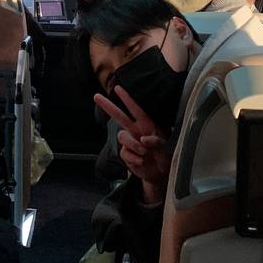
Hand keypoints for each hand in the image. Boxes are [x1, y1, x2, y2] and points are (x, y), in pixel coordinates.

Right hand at [94, 86, 171, 202]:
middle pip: (119, 116)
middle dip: (108, 106)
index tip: (118, 88)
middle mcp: (136, 131)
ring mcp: (130, 142)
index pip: (136, 109)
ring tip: (144, 152)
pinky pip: (124, 153)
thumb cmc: (165, 156)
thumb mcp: (166, 148)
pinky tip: (141, 161)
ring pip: (122, 136)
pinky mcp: (126, 154)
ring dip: (133, 144)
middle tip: (96, 96)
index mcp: (147, 124)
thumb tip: (143, 139)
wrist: (160, 174)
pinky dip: (133, 157)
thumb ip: (157, 142)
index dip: (127, 98)